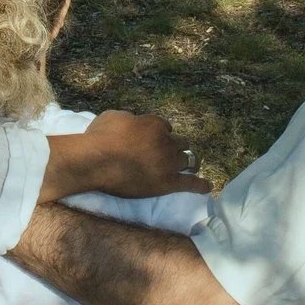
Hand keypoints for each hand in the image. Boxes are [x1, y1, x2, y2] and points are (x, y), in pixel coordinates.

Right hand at [59, 111, 213, 199]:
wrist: (96, 161)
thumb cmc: (100, 137)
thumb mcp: (114, 116)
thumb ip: (128, 119)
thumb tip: (130, 123)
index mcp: (156, 124)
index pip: (166, 126)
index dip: (162, 132)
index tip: (156, 138)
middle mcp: (167, 141)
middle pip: (181, 142)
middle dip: (177, 146)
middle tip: (172, 153)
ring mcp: (170, 163)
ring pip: (189, 159)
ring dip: (190, 161)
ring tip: (193, 165)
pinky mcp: (168, 183)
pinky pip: (190, 184)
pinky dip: (200, 185)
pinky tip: (207, 187)